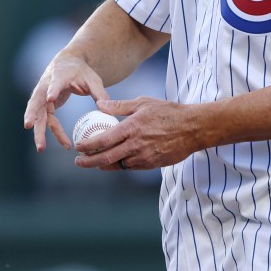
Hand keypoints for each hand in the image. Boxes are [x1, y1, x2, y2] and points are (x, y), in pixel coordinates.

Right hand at [23, 55, 109, 151]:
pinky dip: (53, 133)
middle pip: (37, 101)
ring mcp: (43, 97)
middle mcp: (46, 87)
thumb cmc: (81, 71)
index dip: (52, 89)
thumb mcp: (93, 80)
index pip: (55, 82)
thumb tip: (109, 112)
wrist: (68, 64)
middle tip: (28, 126)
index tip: (50, 97)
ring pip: (38, 115)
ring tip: (41, 147)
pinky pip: (48, 121)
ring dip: (39, 131)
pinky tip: (65, 144)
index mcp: (59, 75)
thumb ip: (100, 94)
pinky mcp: (45, 106)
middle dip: (32, 114)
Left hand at [74, 97, 200, 170]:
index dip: (87, 145)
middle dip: (88, 162)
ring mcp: (144, 157)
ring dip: (105, 164)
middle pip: (106, 158)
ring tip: (96, 161)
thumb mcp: (143, 103)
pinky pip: (131, 167)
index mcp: (131, 128)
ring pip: (118, 165)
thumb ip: (120, 106)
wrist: (193, 128)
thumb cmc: (168, 112)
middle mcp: (135, 145)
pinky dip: (121, 164)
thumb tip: (100, 105)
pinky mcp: (152, 164)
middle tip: (79, 162)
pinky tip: (117, 159)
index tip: (78, 146)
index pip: (103, 140)